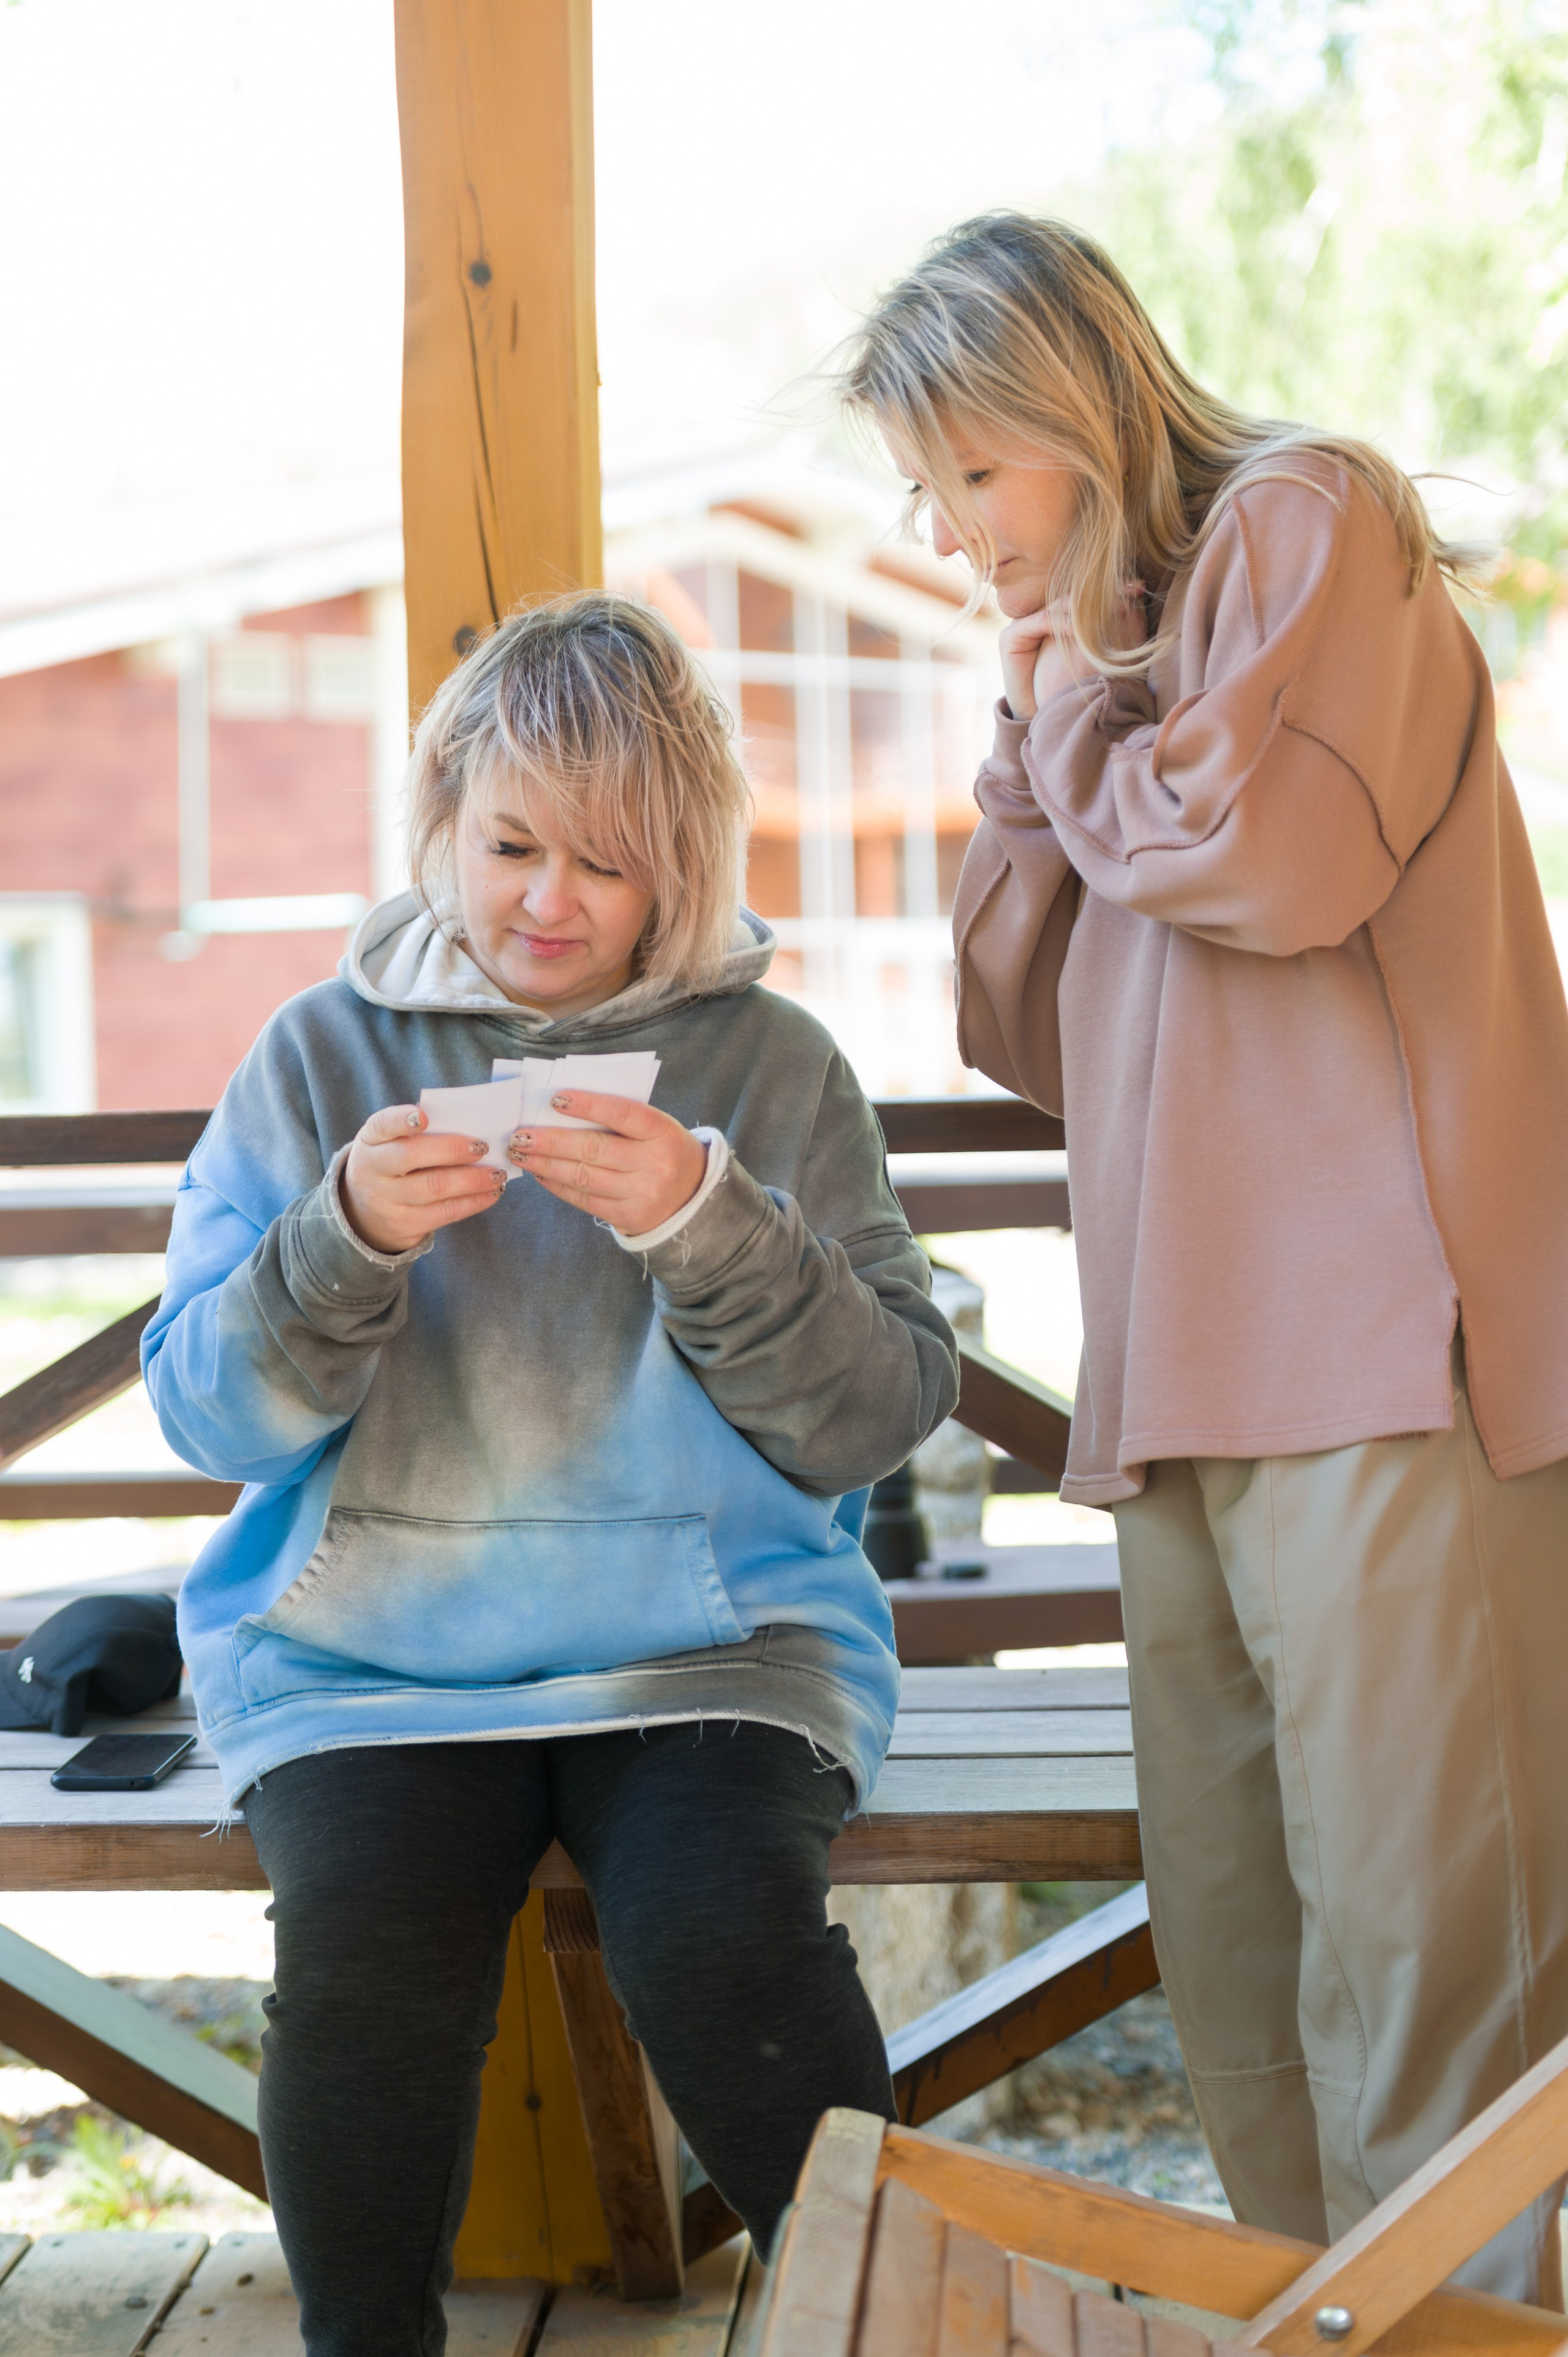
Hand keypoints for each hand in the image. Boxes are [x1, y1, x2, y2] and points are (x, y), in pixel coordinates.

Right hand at [340, 1105, 505, 1254]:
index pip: (382, 1125)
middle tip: (482, 1147)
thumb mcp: (389, 1143)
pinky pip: (445, 1212)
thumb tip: (467, 1124)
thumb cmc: (390, 1165)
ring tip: (496, 1174)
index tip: (424, 1116)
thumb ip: (416, 1132)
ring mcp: (387, 1200)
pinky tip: (491, 1194)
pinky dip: (473, 1202)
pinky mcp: (405, 1224)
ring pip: (434, 1187)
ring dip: (472, 1180)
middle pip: (411, 1156)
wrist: (364, 1213)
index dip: (401, 1120)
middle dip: (451, 1150)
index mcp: (371, 1140)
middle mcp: (372, 1169)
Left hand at [508, 1092, 705, 1234]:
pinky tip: (540, 1173)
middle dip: (550, 1142)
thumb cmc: (664, 1150)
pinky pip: (583, 1199)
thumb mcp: (656, 1127)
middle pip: (593, 1150)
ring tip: (520, 1153)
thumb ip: (619, 1117)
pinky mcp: (627, 1217)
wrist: (693, 1197)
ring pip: (582, 1177)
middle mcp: (654, 1165)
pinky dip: (557, 1185)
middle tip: (519, 1135)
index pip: (621, 1113)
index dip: (587, 1106)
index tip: (555, 1099)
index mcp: (663, 1132)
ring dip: (545, 1164)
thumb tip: (561, 1109)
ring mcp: (641, 1194)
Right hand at [999, 585, 1147, 721]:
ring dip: (1088, 607)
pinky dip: (1065, 623)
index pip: (1085, 599)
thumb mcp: (1100, 658)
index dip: (1113, 591)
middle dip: (1105, 593)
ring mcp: (1024, 626)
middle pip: (1072, 598)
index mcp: (1060, 619)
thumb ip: (1112, 633)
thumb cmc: (1076, 695)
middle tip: (1134, 590)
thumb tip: (1139, 606)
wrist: (1047, 724)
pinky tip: (1086, 630)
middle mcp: (1041, 618)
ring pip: (1059, 607)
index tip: (1140, 589)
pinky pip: (1043, 621)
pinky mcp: (1010, 637)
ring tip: (1118, 608)